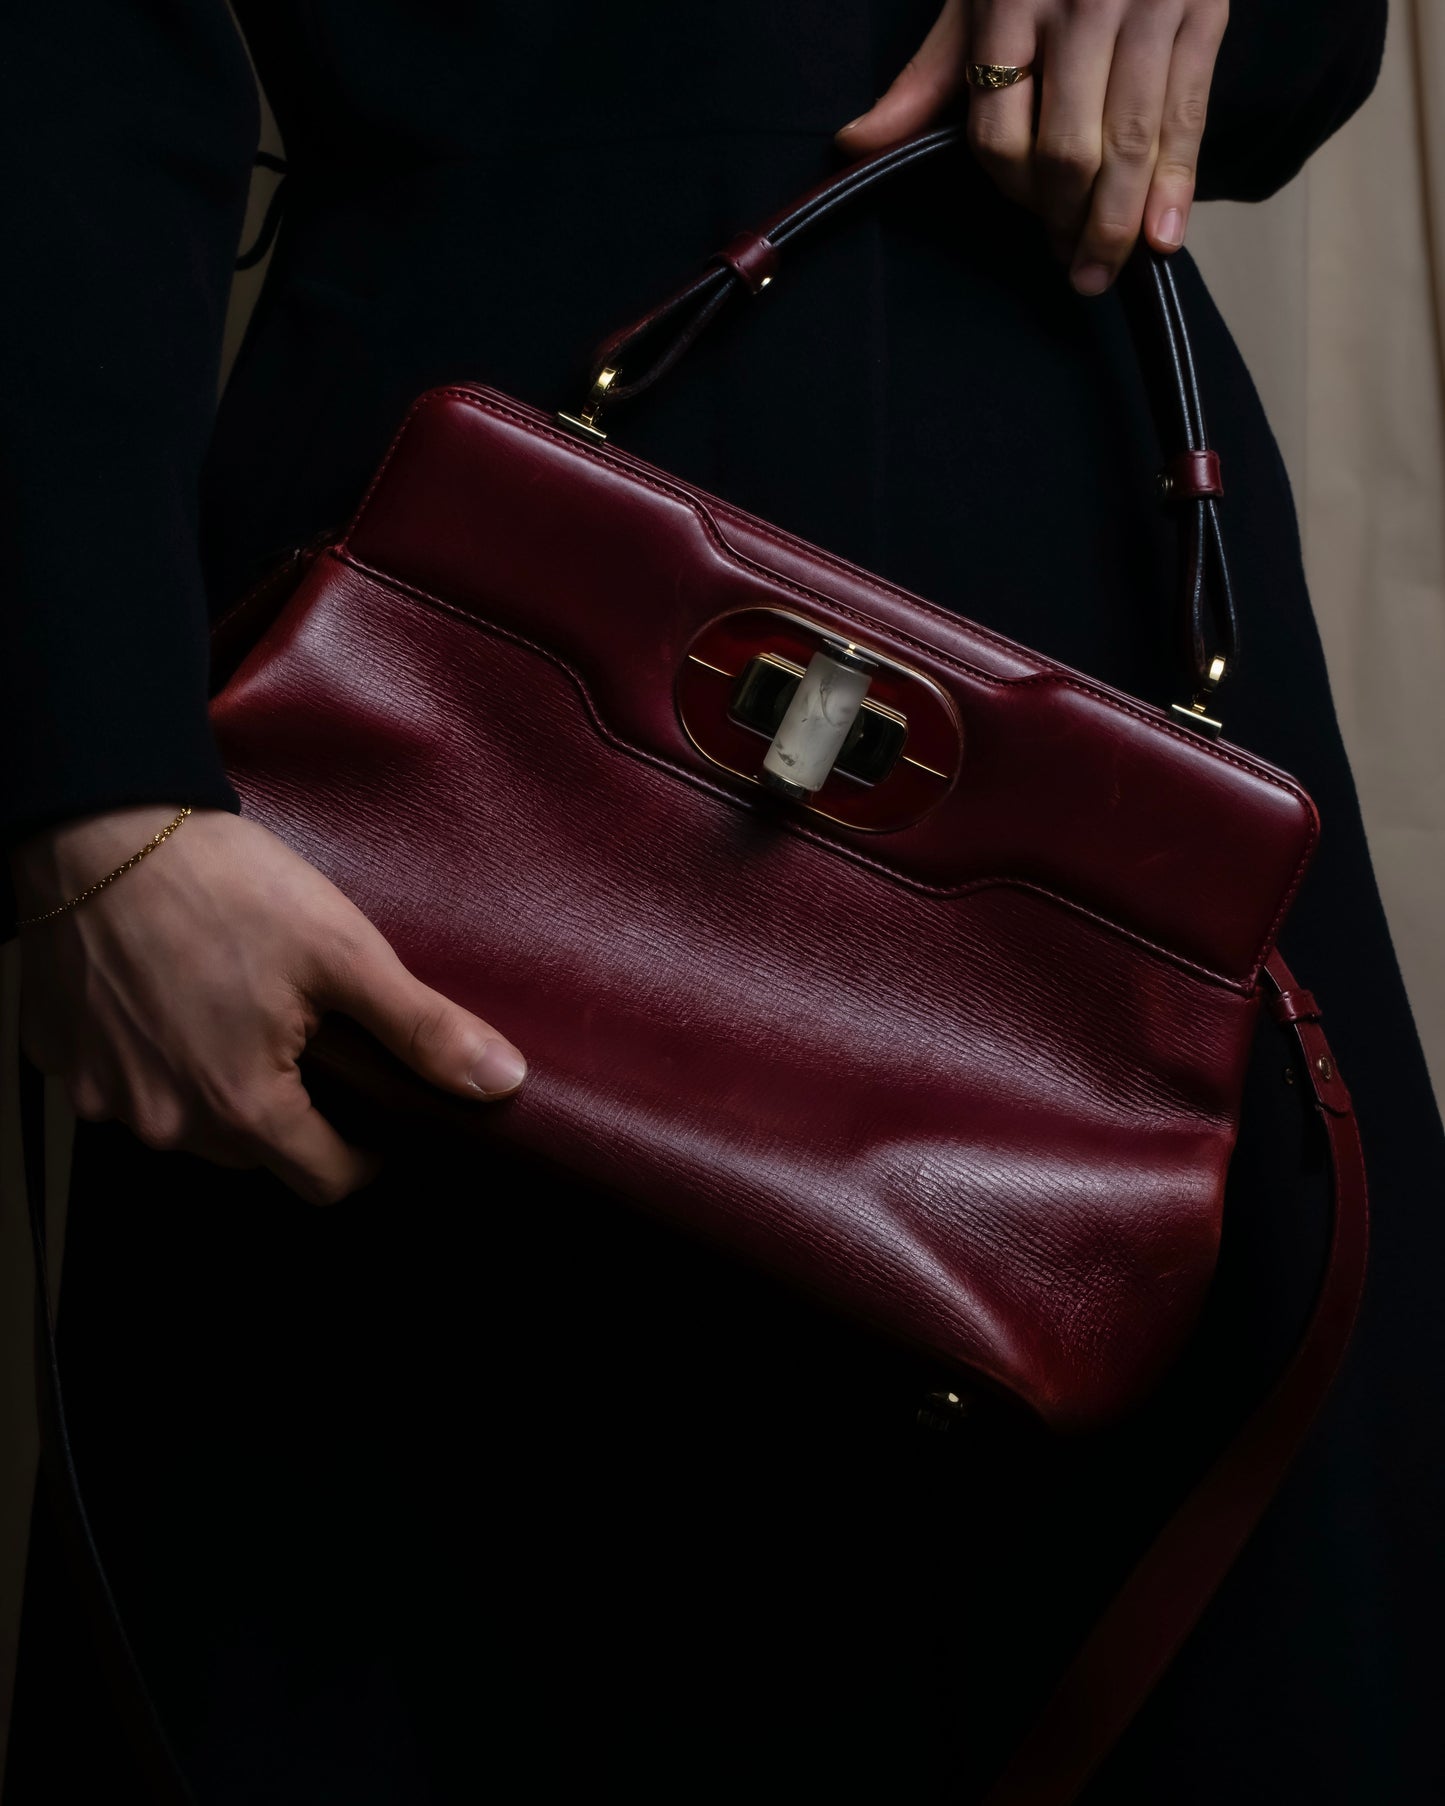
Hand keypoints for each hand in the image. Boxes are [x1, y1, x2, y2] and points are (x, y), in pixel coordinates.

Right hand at [11, 806, 526, 1205]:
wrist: (97, 824)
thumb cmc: (224, 884)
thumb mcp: (343, 952)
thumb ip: (422, 1029)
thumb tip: (501, 1082)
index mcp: (242, 1109)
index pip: (328, 1182)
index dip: (369, 1151)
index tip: (382, 1105)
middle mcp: (166, 1124)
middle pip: (259, 1153)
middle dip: (296, 1110)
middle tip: (310, 1033)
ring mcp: (104, 1097)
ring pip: (190, 1123)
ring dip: (221, 1085)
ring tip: (242, 1007)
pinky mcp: (62, 1061)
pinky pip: (126, 1083)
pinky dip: (155, 1056)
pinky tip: (173, 996)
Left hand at [838, 0, 1228, 292]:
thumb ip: (927, 77)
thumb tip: (855, 144)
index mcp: (1010, 1)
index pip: (1000, 132)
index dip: (1012, 189)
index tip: (1029, 218)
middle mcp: (1080, 3)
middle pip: (1068, 151)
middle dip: (1069, 223)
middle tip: (1075, 271)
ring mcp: (1146, 6)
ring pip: (1129, 144)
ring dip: (1116, 223)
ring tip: (1103, 269)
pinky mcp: (1201, 11)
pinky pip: (1186, 114)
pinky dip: (1176, 183)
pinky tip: (1162, 236)